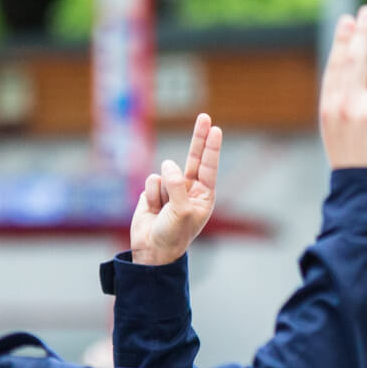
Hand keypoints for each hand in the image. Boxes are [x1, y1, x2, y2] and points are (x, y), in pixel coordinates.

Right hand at [130, 112, 222, 264]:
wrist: (151, 250)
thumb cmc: (173, 235)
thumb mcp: (181, 212)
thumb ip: (177, 186)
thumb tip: (168, 165)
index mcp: (203, 196)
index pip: (208, 166)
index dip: (211, 147)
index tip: (215, 129)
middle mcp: (189, 190)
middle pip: (194, 158)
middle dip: (199, 138)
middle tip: (205, 117)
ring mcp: (171, 189)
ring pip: (165, 173)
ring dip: (162, 192)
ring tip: (163, 210)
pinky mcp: (153, 191)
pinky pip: (151, 182)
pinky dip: (151, 195)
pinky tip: (153, 210)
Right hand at [319, 5, 366, 169]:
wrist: (365, 192)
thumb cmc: (355, 160)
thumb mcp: (339, 129)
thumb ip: (346, 99)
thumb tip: (355, 61)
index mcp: (331, 109)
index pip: (338, 67)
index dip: (343, 42)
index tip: (349, 20)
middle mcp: (346, 107)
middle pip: (357, 60)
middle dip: (362, 33)